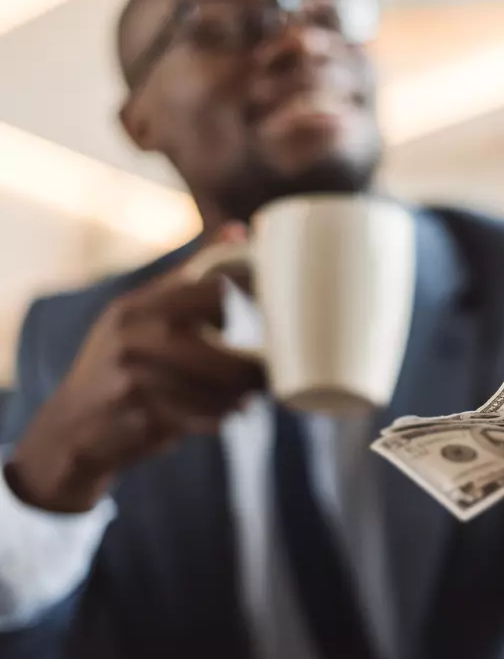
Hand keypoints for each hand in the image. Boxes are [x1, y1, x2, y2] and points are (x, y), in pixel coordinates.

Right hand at [6, 226, 263, 512]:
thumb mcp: (142, 313)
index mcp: (138, 307)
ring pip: (215, 387)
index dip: (251, 297)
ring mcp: (133, 377)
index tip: (279, 305)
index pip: (210, 290)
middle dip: (252, 365)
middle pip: (219, 350)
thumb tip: (240, 231)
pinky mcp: (139, 415)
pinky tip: (231, 413)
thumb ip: (190, 276)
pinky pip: (200, 416)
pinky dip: (221, 417)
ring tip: (255, 394)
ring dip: (242, 394)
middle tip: (273, 371)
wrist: (71, 427)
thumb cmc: (122, 363)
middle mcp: (132, 337)